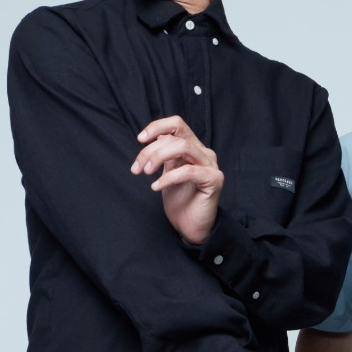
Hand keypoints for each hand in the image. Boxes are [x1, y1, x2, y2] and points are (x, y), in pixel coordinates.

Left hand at [132, 116, 223, 244]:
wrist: (190, 227)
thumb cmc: (180, 200)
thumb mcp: (167, 172)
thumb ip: (164, 155)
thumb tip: (153, 138)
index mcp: (193, 148)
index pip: (177, 125)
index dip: (157, 127)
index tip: (140, 139)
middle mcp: (204, 153)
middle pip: (175, 138)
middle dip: (150, 151)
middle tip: (137, 169)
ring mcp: (211, 166)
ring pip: (183, 147)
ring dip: (158, 157)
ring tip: (146, 173)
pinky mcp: (214, 180)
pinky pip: (188, 171)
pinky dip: (168, 177)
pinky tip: (156, 186)